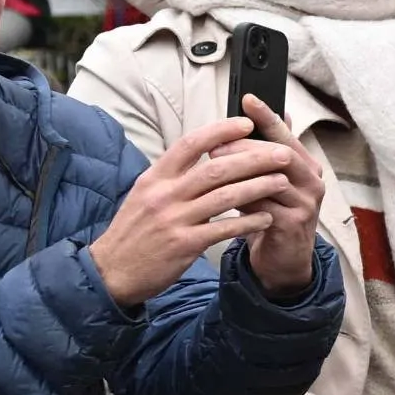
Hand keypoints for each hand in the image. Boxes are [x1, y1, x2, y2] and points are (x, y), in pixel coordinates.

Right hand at [89, 115, 304, 307]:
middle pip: (216, 168)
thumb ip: (173, 175)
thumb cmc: (134, 231)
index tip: (246, 123)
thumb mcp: (145, 194)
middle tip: (282, 153)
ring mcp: (174, 220)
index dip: (220, 131)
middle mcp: (164, 195)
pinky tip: (267, 218)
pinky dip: (248, 222)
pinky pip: (224, 229)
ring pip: (225, 196)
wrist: (111, 271)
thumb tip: (205, 151)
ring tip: (283, 181)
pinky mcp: (183, 245)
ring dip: (259, 187)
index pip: (190, 144)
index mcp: (155, 178)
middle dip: (254, 158)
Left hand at [227, 96, 329, 298]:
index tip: (247, 99)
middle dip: (245, 147)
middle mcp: (311, 180)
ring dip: (241, 173)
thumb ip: (259, 156)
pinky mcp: (294, 224)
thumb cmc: (271, 216)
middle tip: (215, 147)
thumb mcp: (266, 182)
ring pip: (272, 178)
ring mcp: (306, 202)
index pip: (285, 134)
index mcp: (304, 165)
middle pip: (279, 153)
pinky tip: (224, 199)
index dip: (267, 116)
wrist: (282, 260)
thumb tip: (248, 123)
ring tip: (214, 169)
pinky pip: (266, 206)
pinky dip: (243, 201)